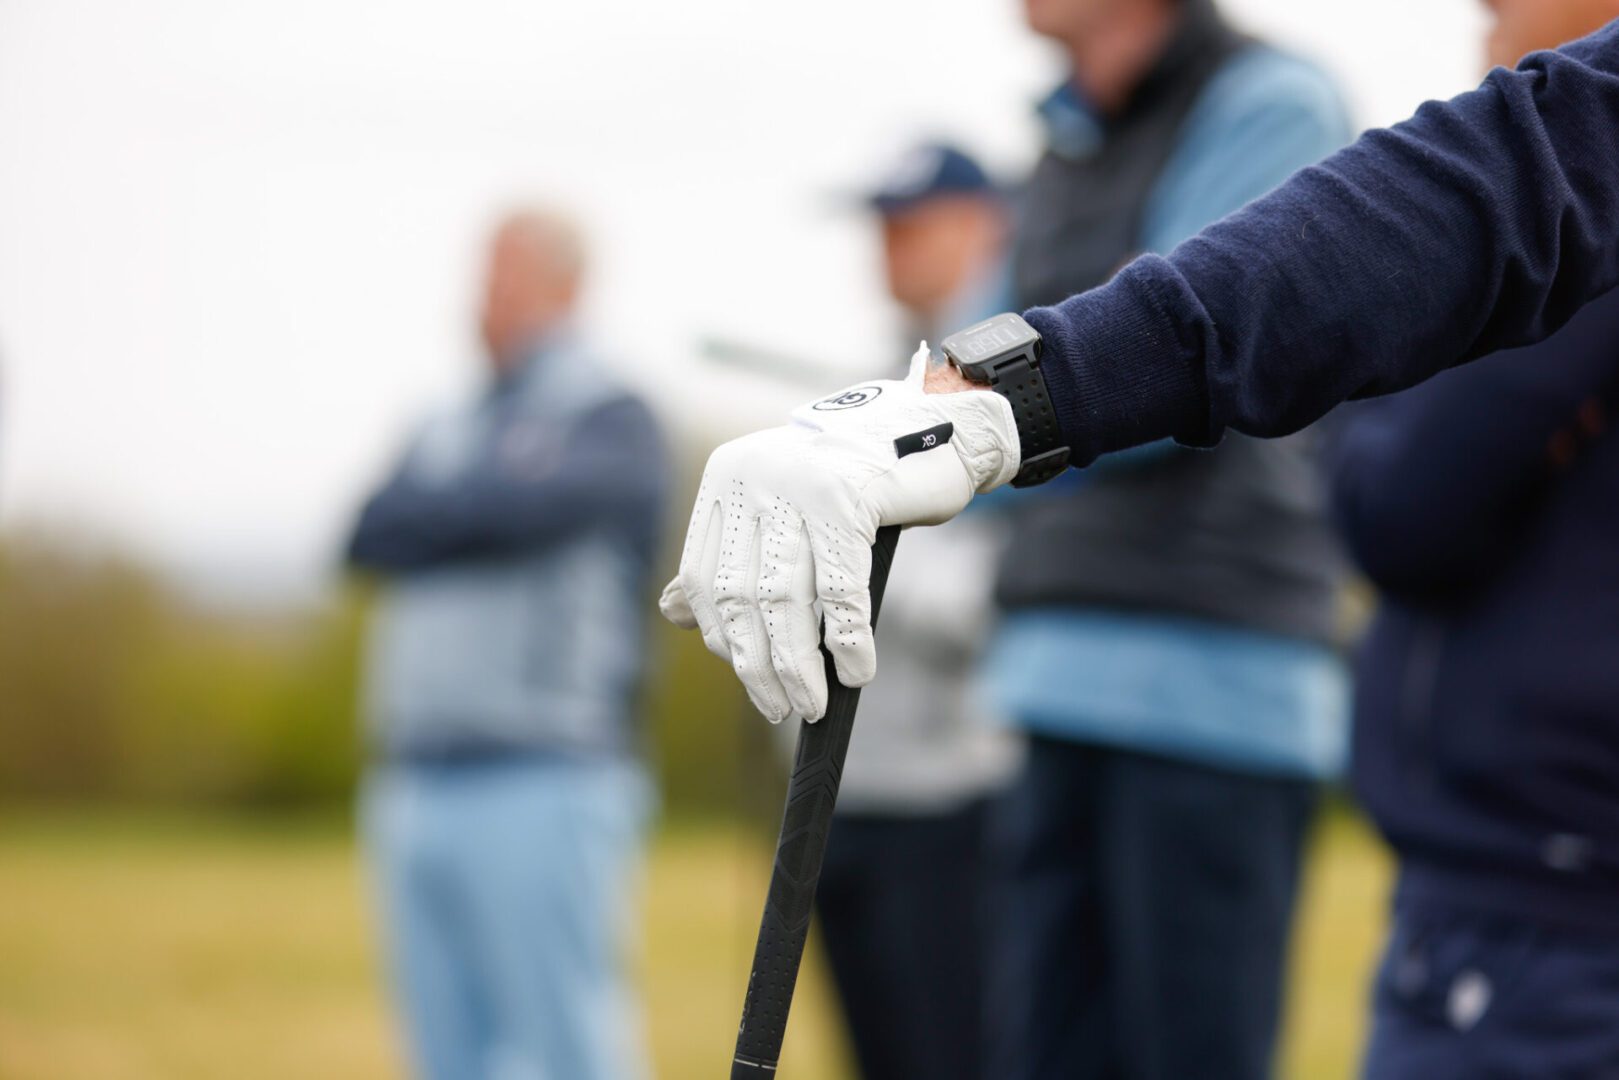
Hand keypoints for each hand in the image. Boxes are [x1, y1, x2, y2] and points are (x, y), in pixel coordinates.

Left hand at [659, 344, 1018, 722]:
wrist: (933, 428)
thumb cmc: (855, 480)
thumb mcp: (780, 508)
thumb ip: (730, 555)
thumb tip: (675, 613)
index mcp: (728, 477)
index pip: (700, 574)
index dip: (719, 633)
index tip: (747, 671)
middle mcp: (754, 476)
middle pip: (738, 594)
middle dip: (756, 662)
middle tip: (778, 706)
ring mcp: (799, 484)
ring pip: (785, 598)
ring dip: (797, 665)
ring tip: (809, 703)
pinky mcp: (848, 498)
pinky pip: (841, 590)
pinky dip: (847, 640)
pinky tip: (855, 671)